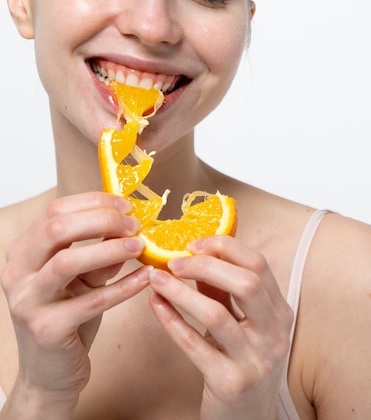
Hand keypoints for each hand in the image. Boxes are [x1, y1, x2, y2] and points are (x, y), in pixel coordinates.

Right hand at [1, 192, 149, 405]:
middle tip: (134, 225)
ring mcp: (28, 301)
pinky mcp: (47, 329)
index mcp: (23, 251)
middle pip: (56, 228)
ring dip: (110, 249)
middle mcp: (17, 272)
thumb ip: (99, 253)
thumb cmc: (67, 317)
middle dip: (101, 220)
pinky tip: (145, 276)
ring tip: (140, 246)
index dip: (94, 203)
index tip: (126, 205)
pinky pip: (92, 301)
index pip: (55, 210)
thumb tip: (129, 227)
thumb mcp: (81, 279)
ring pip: (68, 261)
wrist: (49, 375)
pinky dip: (123, 286)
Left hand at [148, 235, 292, 419]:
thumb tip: (196, 255)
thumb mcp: (243, 324)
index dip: (226, 248)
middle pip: (246, 283)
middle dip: (205, 265)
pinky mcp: (230, 382)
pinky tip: (155, 304)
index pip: (259, 265)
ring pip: (217, 313)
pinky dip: (172, 321)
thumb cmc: (243, 363)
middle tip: (174, 261)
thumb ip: (225, 291)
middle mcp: (274, 334)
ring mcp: (255, 360)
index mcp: (280, 312)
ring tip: (156, 279)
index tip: (195, 243)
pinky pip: (195, 345)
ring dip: (181, 292)